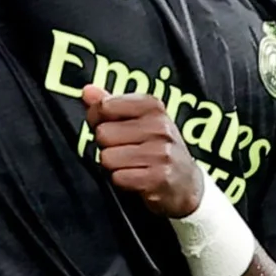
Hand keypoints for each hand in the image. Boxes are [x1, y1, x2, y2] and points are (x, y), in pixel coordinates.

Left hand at [82, 86, 203, 216]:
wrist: (187, 184)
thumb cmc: (159, 149)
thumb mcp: (141, 120)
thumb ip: (112, 104)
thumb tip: (87, 91)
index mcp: (153, 106)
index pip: (105, 106)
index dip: (98, 119)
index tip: (111, 127)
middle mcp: (159, 127)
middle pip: (102, 134)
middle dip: (107, 146)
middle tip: (126, 151)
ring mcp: (160, 153)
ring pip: (107, 157)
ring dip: (114, 166)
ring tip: (133, 165)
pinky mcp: (158, 178)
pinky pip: (117, 177)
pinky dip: (123, 181)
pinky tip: (138, 178)